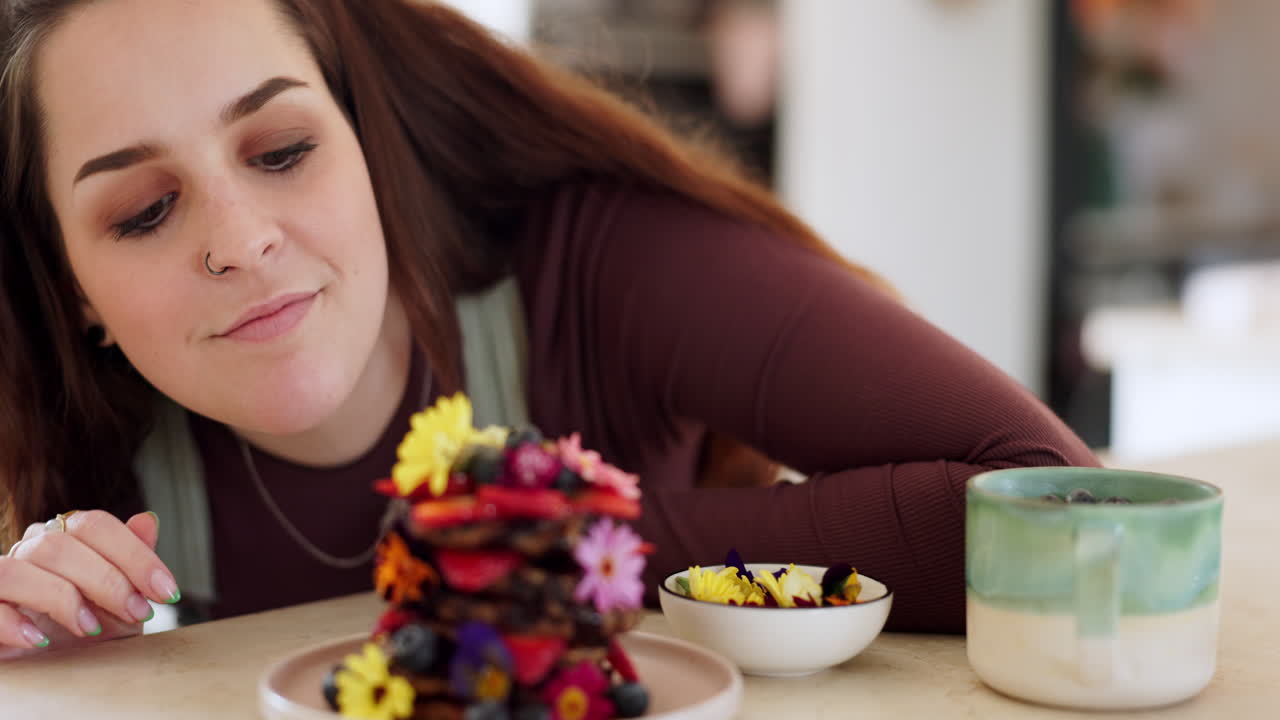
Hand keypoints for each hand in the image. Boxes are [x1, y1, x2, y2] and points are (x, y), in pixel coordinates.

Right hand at [0, 510, 177, 659]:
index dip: (135, 554)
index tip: (166, 591)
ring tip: (91, 628)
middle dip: (108, 580)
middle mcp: (29, 553)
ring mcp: (2, 580)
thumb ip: (132, 563)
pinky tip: (41, 641)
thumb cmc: (87, 636)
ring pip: (19, 565)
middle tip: (138, 613)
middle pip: (61, 543)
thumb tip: (147, 521)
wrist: (52, 676)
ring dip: (62, 597)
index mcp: (65, 539)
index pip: (94, 524)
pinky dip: (14, 621)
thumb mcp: (121, 606)